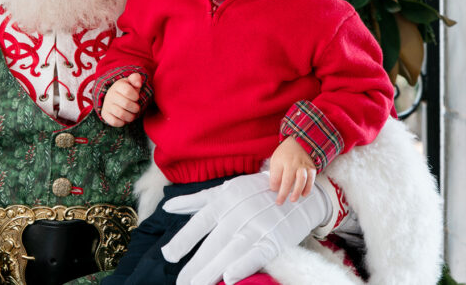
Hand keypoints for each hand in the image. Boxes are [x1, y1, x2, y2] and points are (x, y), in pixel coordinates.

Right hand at [99, 73, 143, 125]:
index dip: (135, 96)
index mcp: (118, 86)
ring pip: (121, 114)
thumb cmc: (127, 90)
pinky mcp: (104, 114)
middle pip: (126, 104)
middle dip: (135, 108)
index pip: (128, 91)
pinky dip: (122, 122)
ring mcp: (106, 105)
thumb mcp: (131, 82)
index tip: (136, 97)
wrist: (114, 97)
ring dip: (130, 117)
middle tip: (136, 108)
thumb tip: (138, 84)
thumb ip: (136, 78)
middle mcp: (110, 95)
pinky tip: (124, 119)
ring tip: (132, 115)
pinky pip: (114, 122)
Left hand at [160, 171, 328, 284]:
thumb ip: (196, 201)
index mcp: (224, 200)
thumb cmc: (256, 192)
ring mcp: (257, 226)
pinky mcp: (274, 240)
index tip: (169, 256)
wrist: (298, 193)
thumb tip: (167, 207)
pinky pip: (257, 255)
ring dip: (212, 270)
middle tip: (180, 282)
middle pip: (213, 243)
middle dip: (195, 264)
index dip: (184, 239)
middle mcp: (238, 213)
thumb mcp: (225, 190)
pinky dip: (243, 265)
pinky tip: (229, 277)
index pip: (200, 222)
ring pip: (230, 251)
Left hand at [268, 137, 316, 203]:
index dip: (277, 189)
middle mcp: (295, 164)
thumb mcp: (275, 160)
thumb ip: (275, 174)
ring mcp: (304, 166)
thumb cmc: (285, 154)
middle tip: (281, 202)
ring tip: (293, 199)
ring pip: (303, 180)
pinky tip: (304, 194)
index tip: (275, 197)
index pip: (280, 178)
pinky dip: (308, 188)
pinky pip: (311, 180)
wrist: (299, 142)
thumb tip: (274, 189)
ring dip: (297, 191)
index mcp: (284, 161)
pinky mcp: (312, 168)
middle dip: (285, 193)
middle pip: (291, 180)